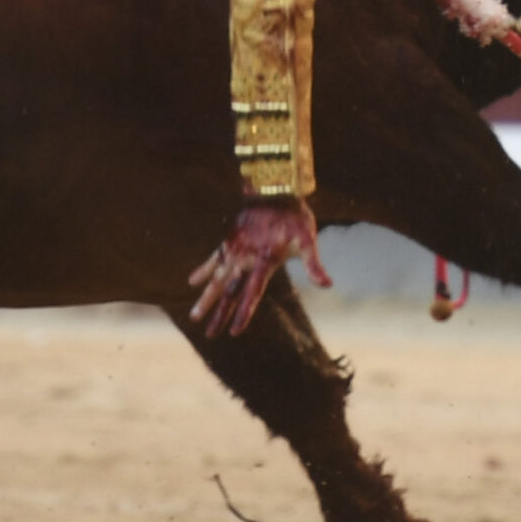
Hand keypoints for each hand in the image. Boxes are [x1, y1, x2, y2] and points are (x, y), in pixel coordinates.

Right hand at [188, 199, 328, 336]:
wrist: (274, 187)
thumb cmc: (294, 216)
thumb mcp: (308, 239)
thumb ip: (314, 264)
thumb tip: (328, 285)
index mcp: (264, 260)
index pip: (251, 293)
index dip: (243, 313)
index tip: (234, 332)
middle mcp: (245, 258)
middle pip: (229, 291)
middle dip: (219, 314)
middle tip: (210, 334)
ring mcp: (234, 249)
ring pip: (217, 279)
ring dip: (206, 298)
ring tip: (194, 317)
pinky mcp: (228, 240)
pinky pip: (212, 258)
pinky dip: (202, 270)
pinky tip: (192, 282)